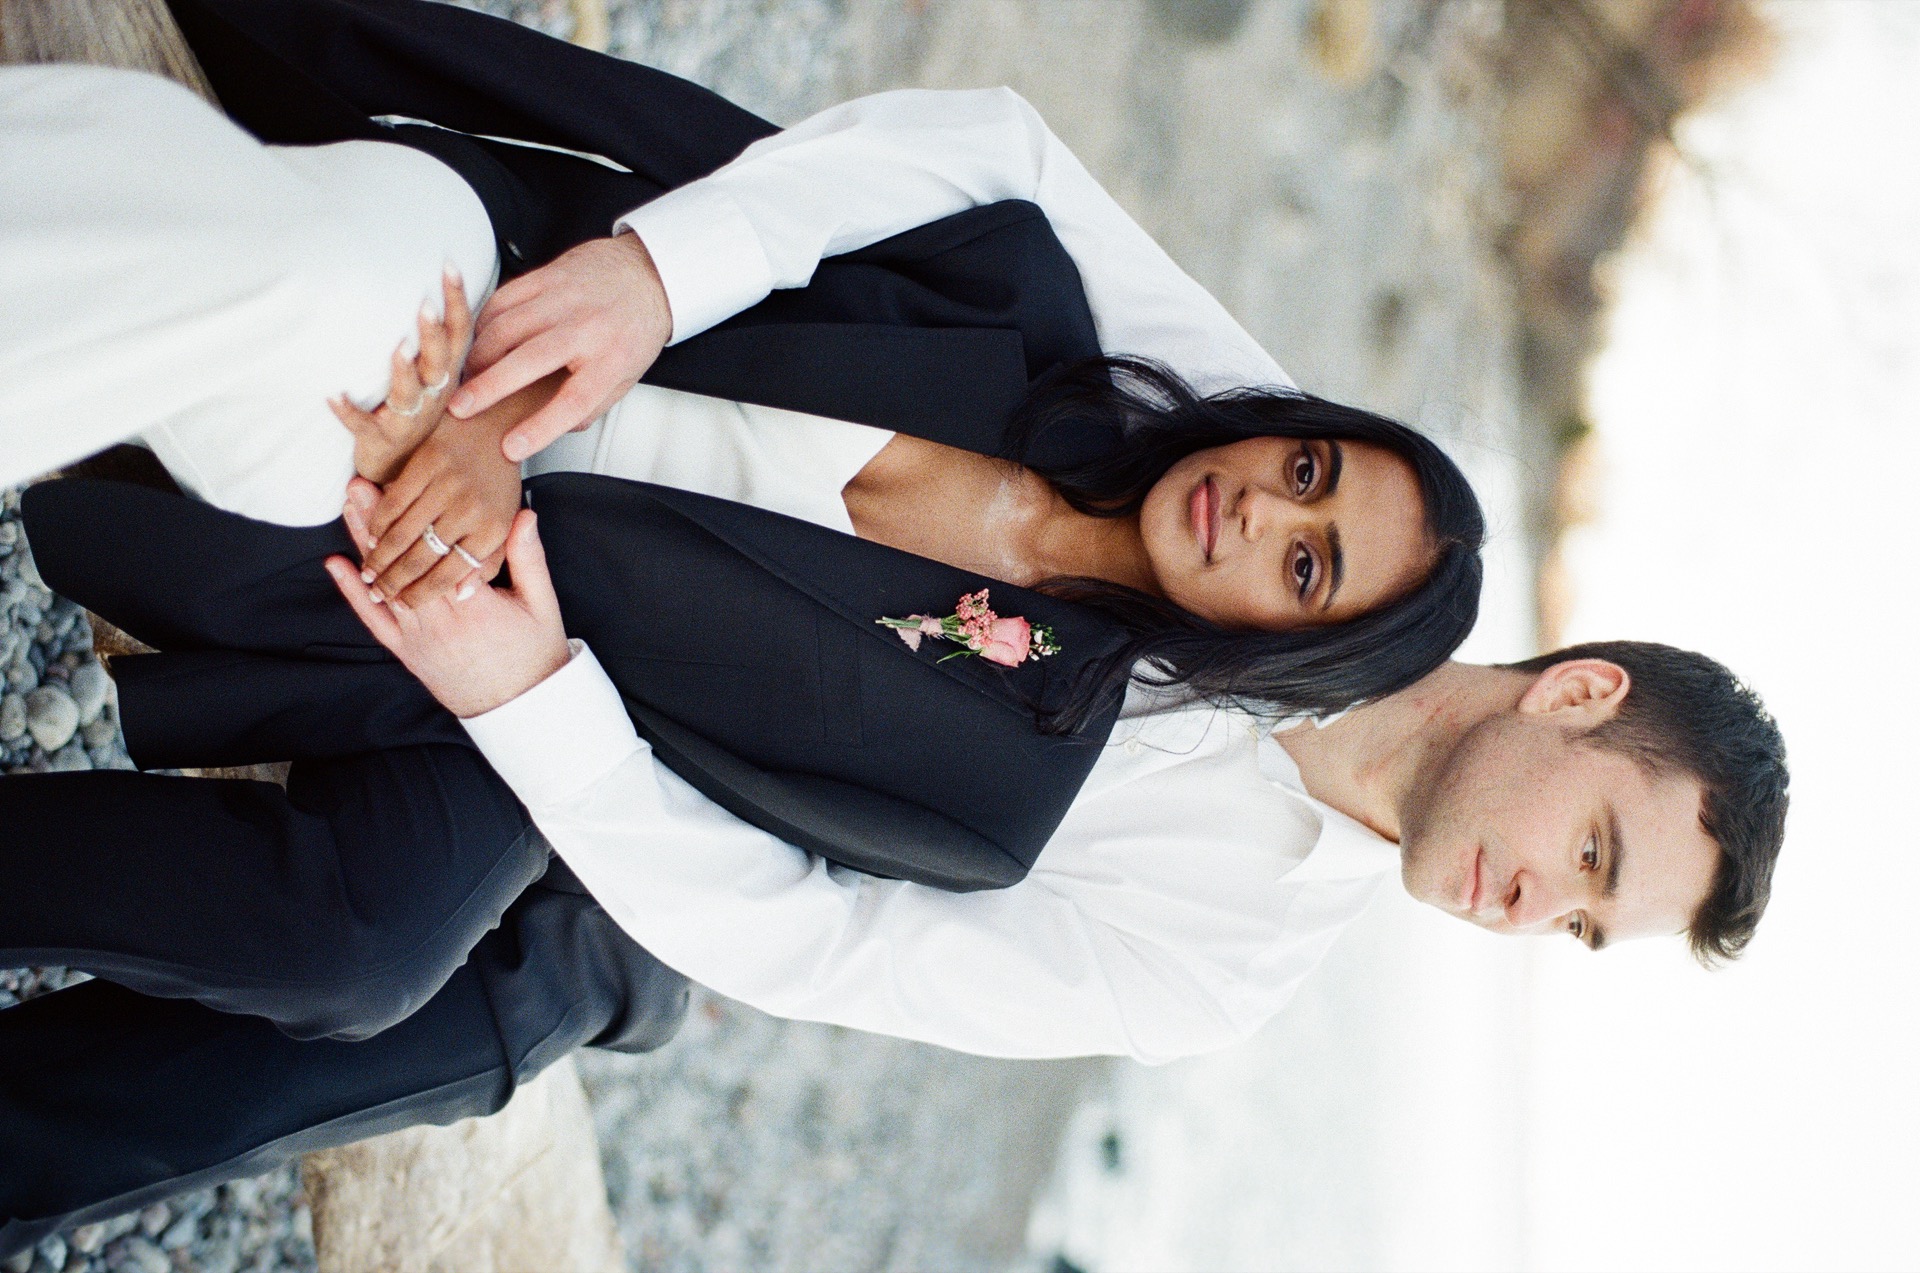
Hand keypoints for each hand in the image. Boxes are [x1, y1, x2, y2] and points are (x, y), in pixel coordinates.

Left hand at [326, 509, 569, 718]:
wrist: (520, 707)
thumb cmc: (533, 654)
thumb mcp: (542, 603)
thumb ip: (529, 558)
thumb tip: (523, 515)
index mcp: (474, 606)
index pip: (435, 552)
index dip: (413, 517)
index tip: (399, 485)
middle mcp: (439, 621)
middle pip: (402, 562)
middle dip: (378, 520)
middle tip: (359, 486)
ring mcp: (419, 638)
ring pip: (384, 583)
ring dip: (363, 544)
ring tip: (349, 508)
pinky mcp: (407, 652)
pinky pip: (374, 621)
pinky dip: (353, 593)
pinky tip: (336, 565)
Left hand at [330, 267, 473, 484]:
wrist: (405, 470)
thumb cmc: (417, 418)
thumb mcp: (436, 379)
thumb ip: (438, 342)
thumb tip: (435, 291)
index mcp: (446, 376)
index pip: (459, 334)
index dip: (457, 302)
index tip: (450, 268)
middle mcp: (433, 396)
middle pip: (439, 362)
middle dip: (433, 334)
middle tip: (426, 306)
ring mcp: (409, 419)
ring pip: (410, 395)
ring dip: (403, 371)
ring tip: (398, 349)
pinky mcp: (381, 439)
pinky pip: (364, 425)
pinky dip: (348, 412)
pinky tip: (333, 396)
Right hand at [343, 380, 523, 605]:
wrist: (499, 425)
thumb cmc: (499, 481)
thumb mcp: (506, 524)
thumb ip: (488, 561)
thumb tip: (461, 595)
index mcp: (493, 530)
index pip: (451, 574)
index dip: (423, 594)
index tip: (405, 605)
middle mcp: (470, 510)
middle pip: (422, 558)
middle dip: (395, 582)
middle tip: (379, 594)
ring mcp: (447, 486)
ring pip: (402, 534)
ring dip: (380, 557)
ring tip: (369, 572)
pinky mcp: (427, 463)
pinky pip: (393, 502)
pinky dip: (377, 522)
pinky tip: (370, 536)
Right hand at [449, 232, 672, 463]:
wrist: (647, 276)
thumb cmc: (634, 330)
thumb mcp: (625, 378)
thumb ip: (588, 406)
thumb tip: (547, 431)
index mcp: (612, 360)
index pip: (574, 401)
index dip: (540, 427)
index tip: (512, 447)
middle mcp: (588, 327)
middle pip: (531, 360)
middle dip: (489, 387)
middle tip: (460, 408)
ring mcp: (566, 298)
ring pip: (507, 326)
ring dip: (478, 355)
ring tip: (466, 377)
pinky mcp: (548, 276)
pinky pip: (503, 299)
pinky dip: (483, 322)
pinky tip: (478, 341)